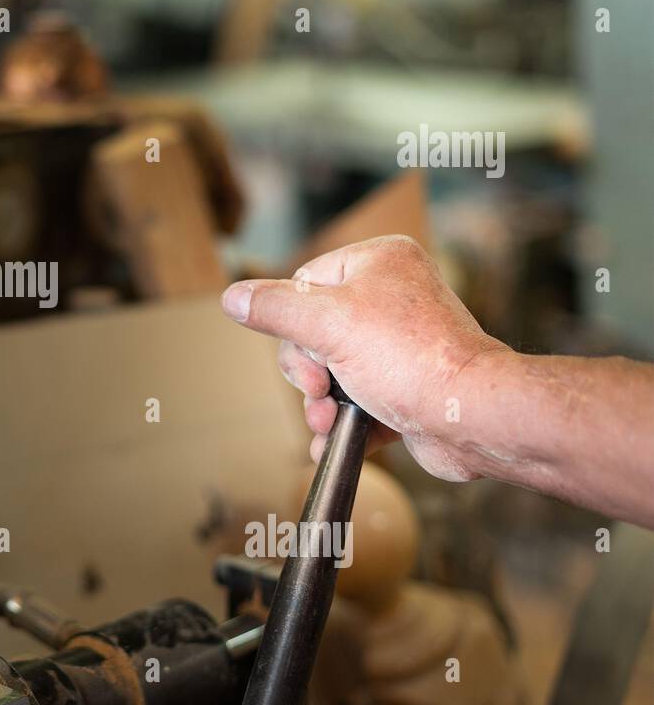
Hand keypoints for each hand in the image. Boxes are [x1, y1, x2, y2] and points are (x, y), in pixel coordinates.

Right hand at [221, 235, 509, 480]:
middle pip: (312, 331)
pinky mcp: (407, 384)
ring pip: (332, 369)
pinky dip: (344, 422)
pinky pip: (358, 398)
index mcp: (378, 262)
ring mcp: (400, 342)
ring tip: (329, 424)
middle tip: (321, 392)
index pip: (303, 284)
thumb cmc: (413, 361)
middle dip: (309, 374)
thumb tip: (233, 297)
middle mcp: (392, 296)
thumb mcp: (328, 325)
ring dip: (321, 404)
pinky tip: (335, 442)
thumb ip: (274, 309)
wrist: (473, 418)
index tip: (311, 359)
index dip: (294, 328)